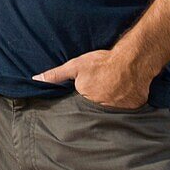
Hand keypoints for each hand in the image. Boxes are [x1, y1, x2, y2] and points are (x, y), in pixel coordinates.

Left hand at [33, 49, 152, 109]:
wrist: (132, 59)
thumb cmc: (102, 62)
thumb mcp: (75, 66)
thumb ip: (55, 75)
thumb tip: (36, 79)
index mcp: (85, 99)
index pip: (80, 102)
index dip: (83, 94)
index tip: (88, 87)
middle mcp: (102, 108)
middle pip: (95, 106)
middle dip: (96, 98)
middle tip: (102, 85)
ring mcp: (119, 109)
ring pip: (111, 108)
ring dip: (111, 100)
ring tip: (113, 87)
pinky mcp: (134, 107)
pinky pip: (127, 107)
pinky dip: (126, 101)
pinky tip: (125, 90)